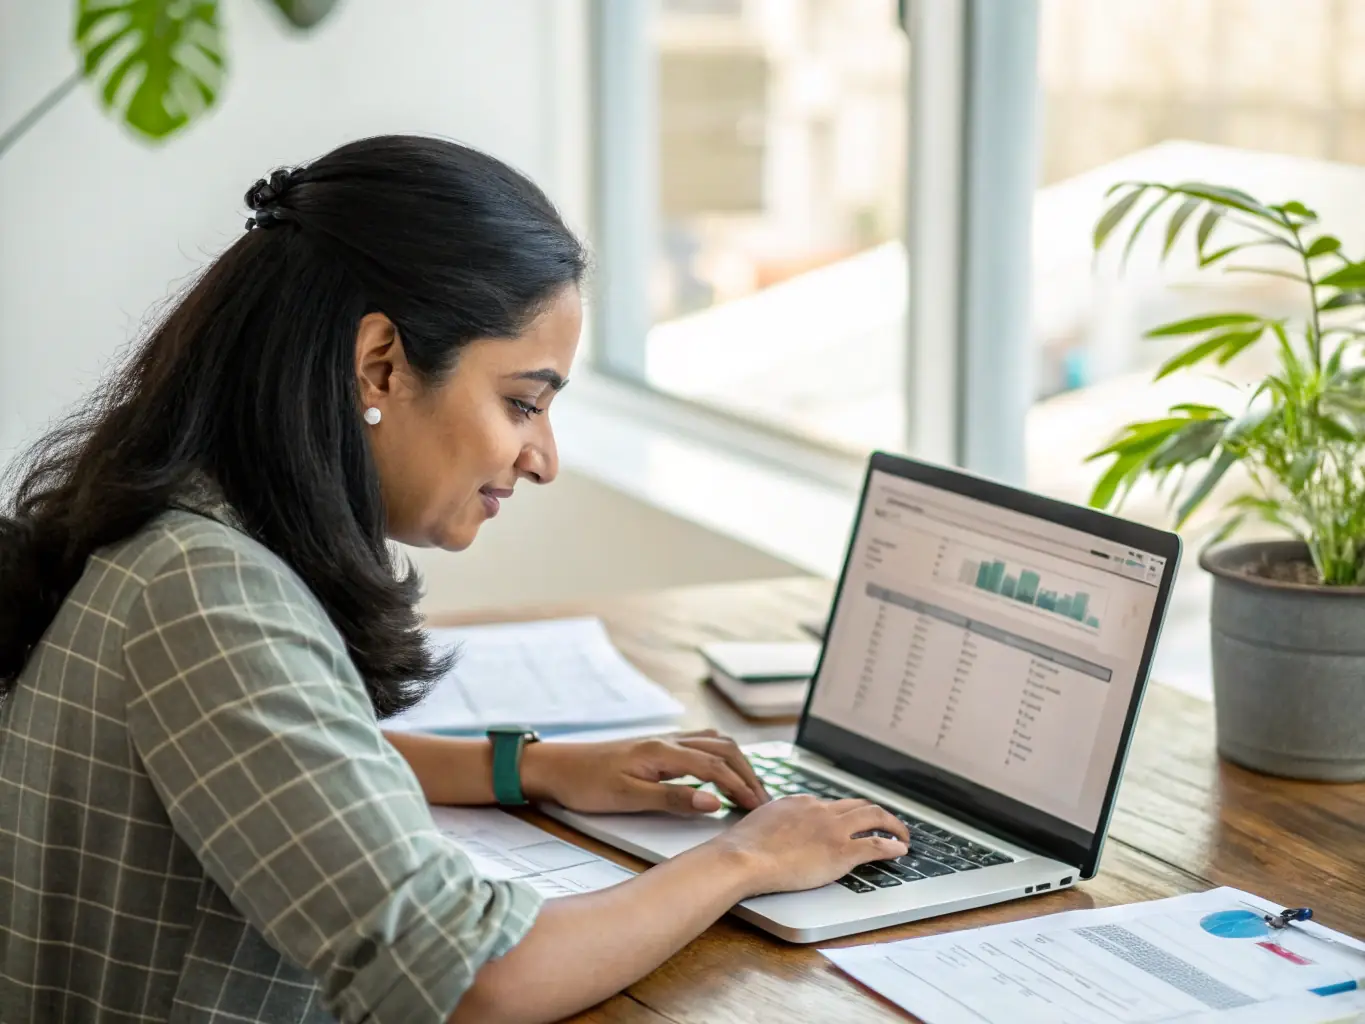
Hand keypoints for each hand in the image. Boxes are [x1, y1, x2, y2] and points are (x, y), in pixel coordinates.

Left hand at [521, 730, 769, 813]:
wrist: (555, 767)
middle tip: (763, 800)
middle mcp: (667, 741)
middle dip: (747, 773)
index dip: (741, 786)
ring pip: (713, 743)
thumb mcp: (628, 798)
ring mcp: (662, 741)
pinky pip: (700, 744)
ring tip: (749, 786)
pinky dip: (720, 756)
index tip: (759, 807)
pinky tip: (720, 771)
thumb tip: (714, 802)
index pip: (716, 767)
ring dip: (736, 762)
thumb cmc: (585, 784)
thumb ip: (673, 799)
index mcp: (663, 752)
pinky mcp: (656, 747)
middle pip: (723, 749)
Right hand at [709, 796, 909, 895]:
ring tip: (902, 835)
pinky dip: (892, 846)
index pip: (831, 805)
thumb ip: (775, 823)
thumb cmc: (743, 847)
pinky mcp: (841, 851)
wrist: (743, 857)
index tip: (852, 823)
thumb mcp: (760, 823)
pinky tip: (900, 850)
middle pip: (858, 805)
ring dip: (893, 825)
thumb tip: (774, 832)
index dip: (846, 815)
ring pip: (874, 816)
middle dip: (876, 813)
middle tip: (886, 823)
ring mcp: (833, 829)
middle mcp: (820, 810)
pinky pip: (876, 845)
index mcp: (800, 802)